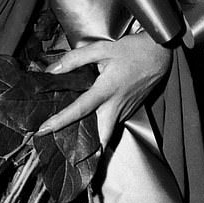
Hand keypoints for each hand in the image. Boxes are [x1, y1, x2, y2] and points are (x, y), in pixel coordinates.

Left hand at [40, 32, 171, 144]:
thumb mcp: (101, 49)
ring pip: (107, 132)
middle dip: (86, 151)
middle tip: (66, 153)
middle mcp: (116, 106)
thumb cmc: (132, 51)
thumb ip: (75, 59)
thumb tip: (53, 69)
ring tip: (73, 142)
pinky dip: (102, 126)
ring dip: (93, 140)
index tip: (44, 129)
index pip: (79, 110)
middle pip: (101, 138)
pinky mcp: (130, 109)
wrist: (159, 55)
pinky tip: (91, 122)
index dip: (60, 121)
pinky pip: (114, 123)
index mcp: (106, 91)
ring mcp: (125, 110)